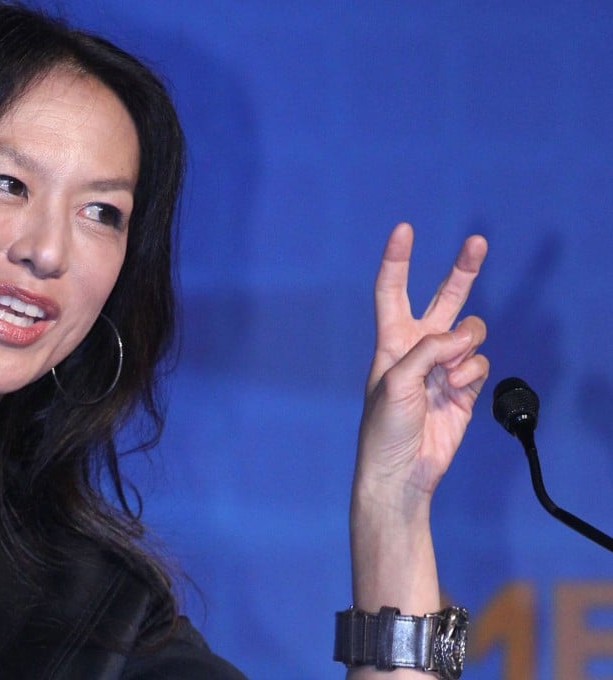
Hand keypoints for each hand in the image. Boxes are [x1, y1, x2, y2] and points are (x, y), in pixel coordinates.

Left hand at [354, 223, 488, 507]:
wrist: (402, 470)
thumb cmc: (384, 427)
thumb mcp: (396, 381)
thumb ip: (428, 351)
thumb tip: (463, 338)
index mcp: (391, 341)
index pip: (392, 291)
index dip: (397, 260)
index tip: (403, 230)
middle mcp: (417, 348)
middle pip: (444, 299)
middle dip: (462, 271)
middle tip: (477, 242)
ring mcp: (443, 367)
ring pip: (470, 335)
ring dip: (465, 349)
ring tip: (449, 374)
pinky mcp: (464, 388)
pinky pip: (480, 364)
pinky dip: (473, 373)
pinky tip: (457, 390)